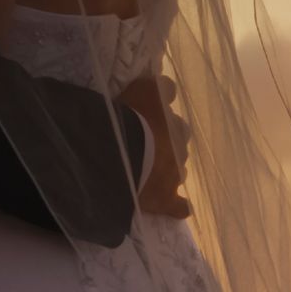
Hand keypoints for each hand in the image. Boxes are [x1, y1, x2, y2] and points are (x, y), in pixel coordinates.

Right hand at [123, 75, 194, 223]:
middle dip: (165, 137)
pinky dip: (177, 205)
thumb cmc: (112, 121)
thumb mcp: (125, 93)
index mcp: (160, 108)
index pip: (165, 92)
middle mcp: (175, 137)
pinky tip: (176, 206)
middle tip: (144, 142)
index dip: (154, 100)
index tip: (142, 104)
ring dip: (168, 166)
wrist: (111, 158)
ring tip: (149, 171)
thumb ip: (144, 88)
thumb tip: (161, 85)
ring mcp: (173, 171)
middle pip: (177, 133)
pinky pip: (179, 205)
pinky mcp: (165, 198)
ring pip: (179, 166)